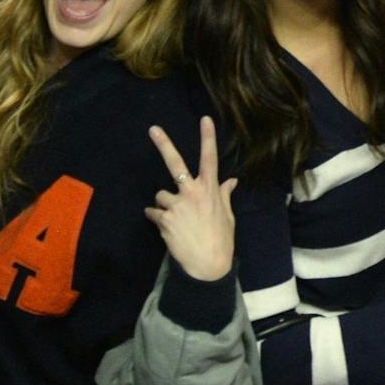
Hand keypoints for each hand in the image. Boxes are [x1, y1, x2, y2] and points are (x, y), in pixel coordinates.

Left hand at [144, 118, 236, 281]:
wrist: (207, 265)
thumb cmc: (222, 238)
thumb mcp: (228, 215)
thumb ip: (224, 194)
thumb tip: (231, 180)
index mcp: (210, 189)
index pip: (210, 157)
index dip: (207, 137)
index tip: (205, 119)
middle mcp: (192, 192)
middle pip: (176, 163)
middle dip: (164, 144)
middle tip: (153, 129)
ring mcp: (176, 205)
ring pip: (161, 195)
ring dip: (164, 204)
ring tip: (173, 218)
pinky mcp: (164, 219)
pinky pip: (153, 213)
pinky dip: (156, 218)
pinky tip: (164, 226)